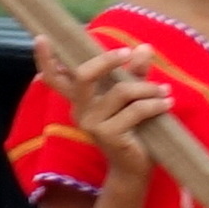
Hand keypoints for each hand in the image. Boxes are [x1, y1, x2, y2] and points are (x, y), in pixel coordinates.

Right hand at [39, 39, 168, 185]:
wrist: (133, 168)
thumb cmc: (131, 129)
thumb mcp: (132, 96)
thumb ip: (135, 72)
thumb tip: (144, 48)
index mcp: (79, 100)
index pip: (56, 78)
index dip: (45, 60)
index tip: (41, 38)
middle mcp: (80, 110)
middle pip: (84, 76)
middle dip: (107, 60)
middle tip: (128, 52)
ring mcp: (92, 124)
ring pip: (120, 91)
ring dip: (147, 88)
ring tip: (164, 91)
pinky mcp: (108, 135)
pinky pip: (135, 110)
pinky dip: (154, 104)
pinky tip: (166, 103)